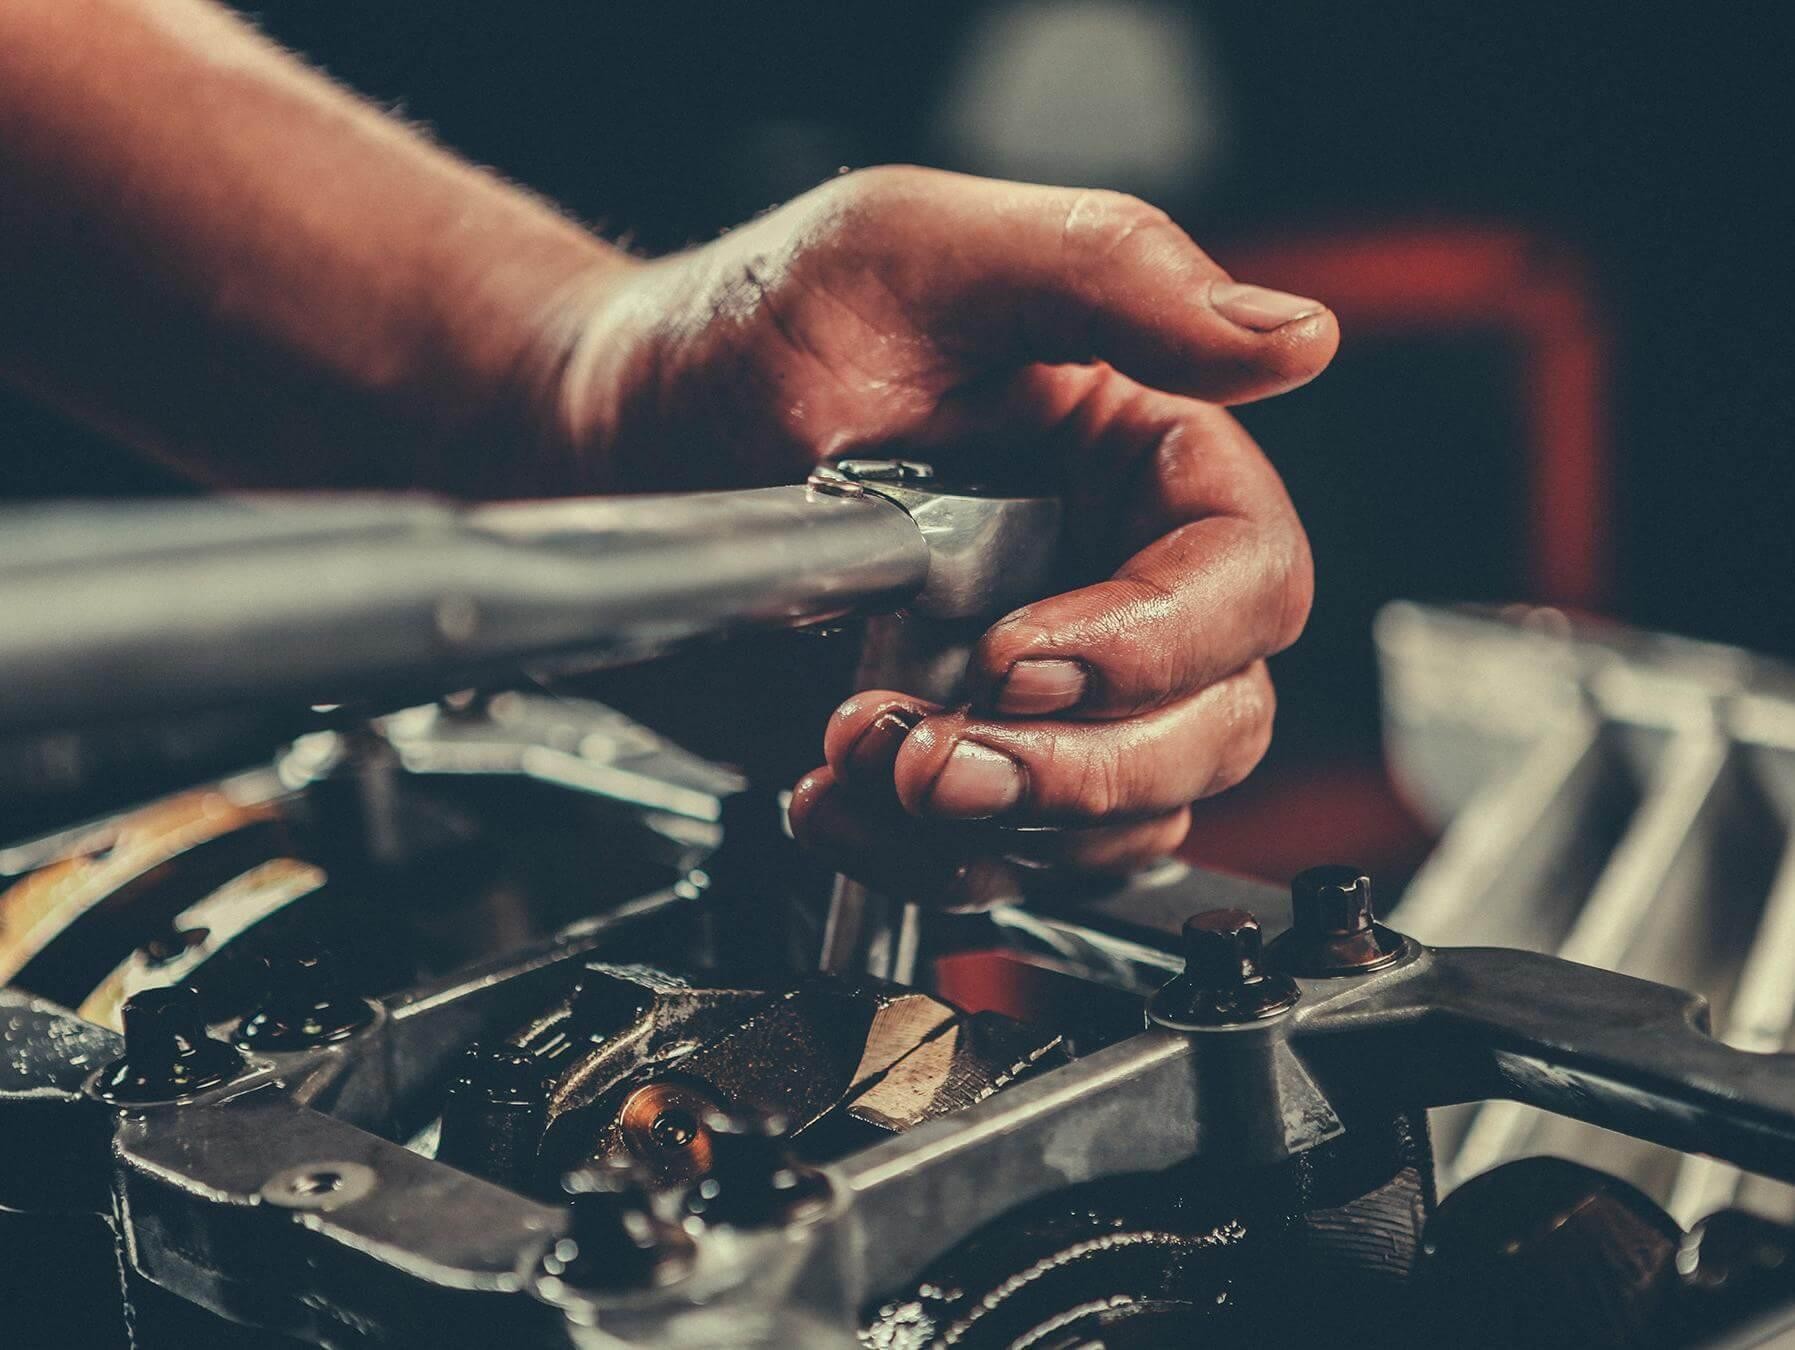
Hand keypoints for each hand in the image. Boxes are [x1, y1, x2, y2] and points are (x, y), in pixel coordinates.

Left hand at [550, 166, 1334, 896]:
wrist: (606, 449)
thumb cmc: (743, 333)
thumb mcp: (912, 253)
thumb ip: (1107, 274)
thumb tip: (1290, 340)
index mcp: (1132, 455)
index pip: (1244, 577)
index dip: (1159, 643)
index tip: (1015, 656)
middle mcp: (1104, 576)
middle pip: (1214, 723)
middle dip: (1086, 767)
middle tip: (943, 751)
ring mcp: (1029, 684)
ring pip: (1125, 816)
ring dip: (1003, 821)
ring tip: (862, 755)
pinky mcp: (952, 757)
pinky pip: (1004, 861)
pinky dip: (922, 860)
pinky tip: (829, 797)